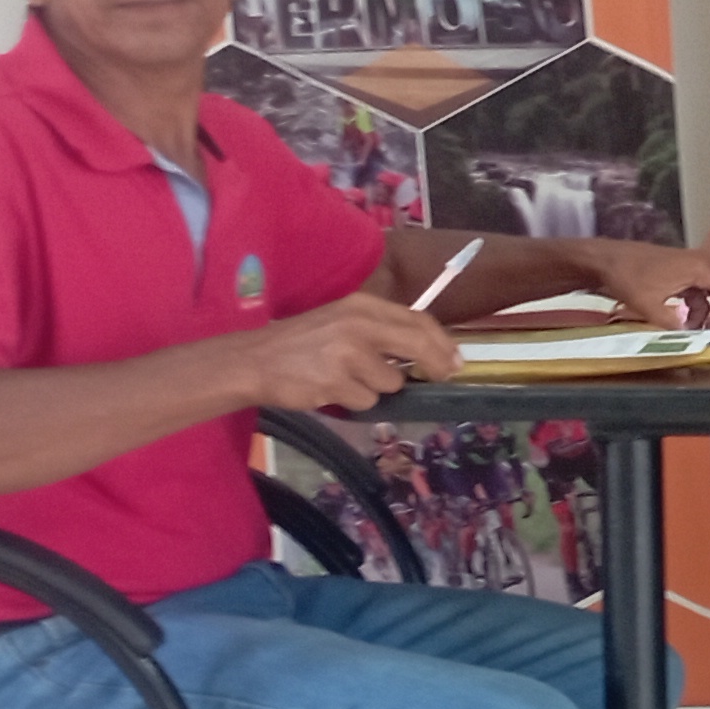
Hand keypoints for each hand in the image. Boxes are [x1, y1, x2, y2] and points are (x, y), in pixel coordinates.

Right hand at [251, 293, 459, 412]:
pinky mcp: (336, 382)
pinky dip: (353, 402)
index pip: (419, 321)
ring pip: (391, 384)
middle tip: (442, 377)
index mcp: (363, 305)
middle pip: (419, 346)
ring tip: (344, 379)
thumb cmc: (302, 344)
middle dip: (436, 365)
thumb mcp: (342, 322)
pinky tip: (329, 389)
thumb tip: (432, 354)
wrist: (253, 360)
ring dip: (375, 389)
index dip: (443, 343)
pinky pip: (366, 402)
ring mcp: (348, 354)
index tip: (456, 360)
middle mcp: (359, 325)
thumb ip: (382, 331)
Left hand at [590, 241, 709, 329]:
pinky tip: (691, 323)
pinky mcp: (683, 273)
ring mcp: (693, 267)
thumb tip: (693, 341)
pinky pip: (705, 292)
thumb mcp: (649, 306)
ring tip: (709, 330)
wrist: (604, 259)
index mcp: (701, 269)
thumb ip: (674, 326)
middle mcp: (702, 265)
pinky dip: (704, 309)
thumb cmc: (626, 276)